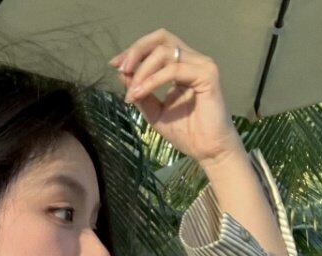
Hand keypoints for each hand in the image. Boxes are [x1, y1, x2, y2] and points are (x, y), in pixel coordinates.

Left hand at [109, 28, 243, 166]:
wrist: (207, 151)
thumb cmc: (186, 133)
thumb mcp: (154, 112)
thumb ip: (140, 93)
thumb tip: (122, 74)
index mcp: (182, 65)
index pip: (156, 45)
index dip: (134, 50)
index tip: (115, 64)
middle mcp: (193, 60)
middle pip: (161, 38)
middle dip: (137, 50)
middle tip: (121, 69)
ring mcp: (202, 65)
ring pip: (165, 52)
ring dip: (142, 71)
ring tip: (132, 93)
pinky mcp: (207, 75)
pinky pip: (174, 70)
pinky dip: (153, 81)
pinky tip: (141, 93)